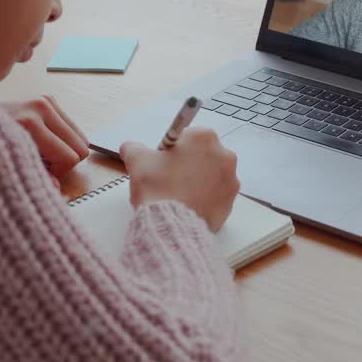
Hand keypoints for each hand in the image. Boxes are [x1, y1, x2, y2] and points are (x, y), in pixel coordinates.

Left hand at [0, 96, 88, 188]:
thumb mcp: (4, 166)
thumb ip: (34, 178)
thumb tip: (55, 190)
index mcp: (30, 124)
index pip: (69, 156)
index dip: (58, 172)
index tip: (39, 173)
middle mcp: (40, 107)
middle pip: (81, 146)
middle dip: (64, 161)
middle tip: (41, 164)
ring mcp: (45, 99)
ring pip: (80, 136)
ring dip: (64, 149)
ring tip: (39, 151)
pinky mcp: (47, 98)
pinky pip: (72, 127)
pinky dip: (62, 139)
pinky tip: (41, 141)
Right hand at [120, 128, 239, 231]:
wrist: (171, 225)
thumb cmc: (157, 188)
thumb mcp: (137, 160)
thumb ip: (133, 147)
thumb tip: (130, 147)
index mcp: (203, 137)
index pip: (186, 137)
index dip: (172, 151)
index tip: (164, 163)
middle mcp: (224, 154)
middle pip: (202, 155)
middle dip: (188, 164)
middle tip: (169, 180)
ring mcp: (231, 178)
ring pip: (210, 175)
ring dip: (198, 181)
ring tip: (179, 195)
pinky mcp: (231, 200)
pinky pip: (216, 195)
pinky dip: (205, 198)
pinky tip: (189, 205)